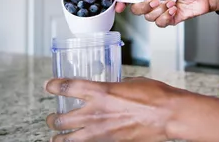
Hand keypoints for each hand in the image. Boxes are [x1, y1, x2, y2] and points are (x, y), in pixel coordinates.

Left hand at [45, 77, 180, 141]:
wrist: (168, 115)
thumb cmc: (156, 96)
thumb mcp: (132, 82)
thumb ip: (116, 86)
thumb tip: (114, 87)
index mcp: (101, 92)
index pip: (67, 87)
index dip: (54, 86)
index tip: (50, 85)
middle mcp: (96, 113)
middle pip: (60, 119)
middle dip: (52, 118)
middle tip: (52, 117)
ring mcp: (101, 131)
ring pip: (68, 140)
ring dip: (60, 137)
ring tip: (58, 136)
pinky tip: (83, 140)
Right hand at [115, 0, 217, 27]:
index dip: (123, 2)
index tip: (119, 6)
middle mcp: (153, 1)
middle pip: (137, 10)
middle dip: (146, 6)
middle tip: (157, 0)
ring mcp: (161, 11)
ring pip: (149, 18)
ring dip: (161, 10)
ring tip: (172, 2)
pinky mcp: (169, 20)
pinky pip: (160, 23)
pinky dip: (167, 16)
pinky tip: (174, 9)